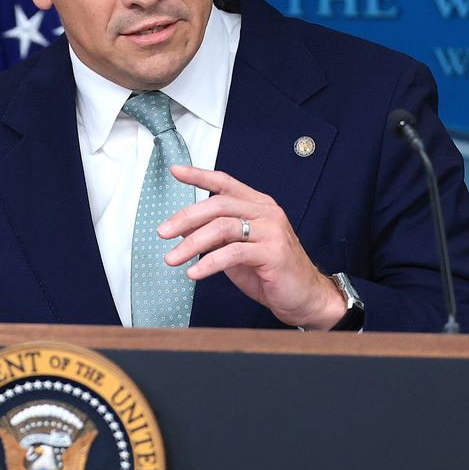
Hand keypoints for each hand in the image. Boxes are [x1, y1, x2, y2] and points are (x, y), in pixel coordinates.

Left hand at [157, 165, 348, 330]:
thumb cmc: (271, 272)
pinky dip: (209, 263)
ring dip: (191, 243)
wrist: (305, 297)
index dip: (199, 175)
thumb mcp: (238, 249)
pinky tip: (194, 272)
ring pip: (222, 227)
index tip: (176, 171)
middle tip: (163, 232)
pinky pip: (232, 253)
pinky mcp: (272, 253)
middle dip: (185, 218)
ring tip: (172, 258)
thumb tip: (184, 228)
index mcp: (258, 206)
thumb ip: (217, 235)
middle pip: (218, 204)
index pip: (225, 183)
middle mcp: (266, 213)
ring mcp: (271, 231)